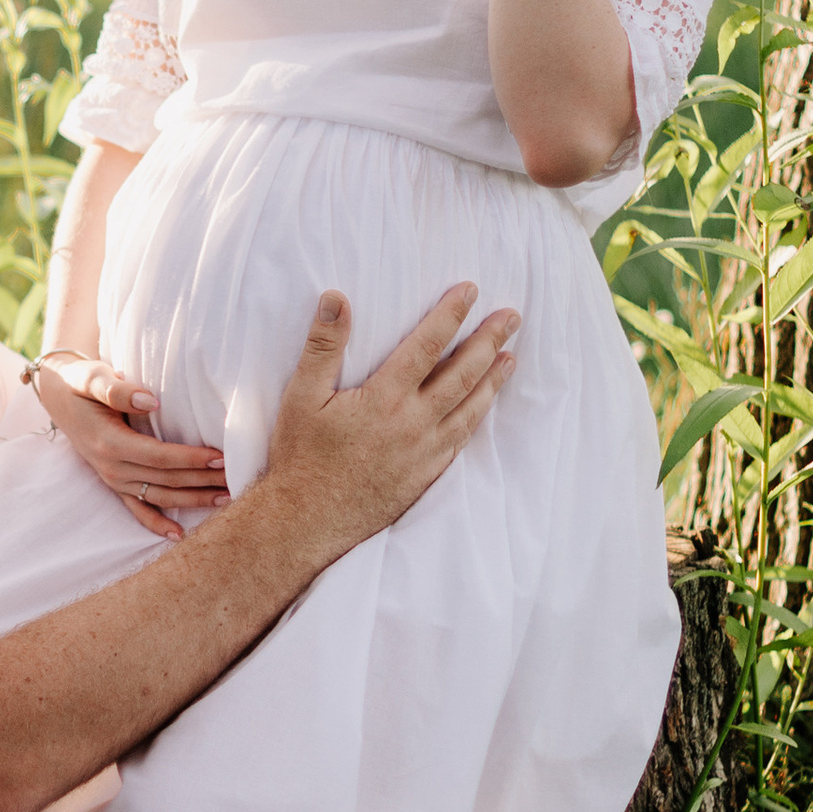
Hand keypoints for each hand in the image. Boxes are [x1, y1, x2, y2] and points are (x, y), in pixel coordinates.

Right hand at [32, 351, 228, 542]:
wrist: (59, 397)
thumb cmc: (80, 383)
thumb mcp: (92, 378)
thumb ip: (118, 390)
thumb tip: (152, 401)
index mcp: (109, 443)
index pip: (159, 457)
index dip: (190, 459)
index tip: (220, 456)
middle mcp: (112, 468)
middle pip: (166, 480)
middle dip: (202, 480)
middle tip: (236, 477)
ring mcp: (113, 480)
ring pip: (159, 497)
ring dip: (192, 501)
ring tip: (226, 498)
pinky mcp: (115, 484)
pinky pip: (137, 510)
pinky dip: (157, 524)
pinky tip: (179, 535)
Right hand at [257, 283, 517, 559]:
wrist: (307, 521)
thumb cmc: (300, 457)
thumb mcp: (302, 397)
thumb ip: (323, 346)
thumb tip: (336, 297)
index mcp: (384, 399)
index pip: (427, 345)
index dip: (451, 315)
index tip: (470, 290)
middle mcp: (413, 423)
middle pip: (462, 373)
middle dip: (489, 340)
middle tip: (512, 317)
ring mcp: (425, 452)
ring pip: (470, 408)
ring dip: (493, 379)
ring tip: (510, 356)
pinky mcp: (426, 475)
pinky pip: (462, 439)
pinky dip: (478, 416)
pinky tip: (484, 406)